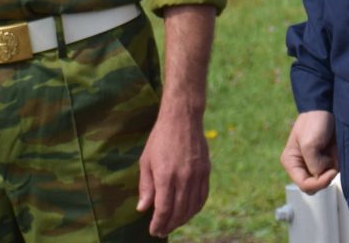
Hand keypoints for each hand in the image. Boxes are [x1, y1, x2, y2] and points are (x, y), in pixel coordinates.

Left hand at [138, 107, 209, 236]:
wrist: (183, 118)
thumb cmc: (160, 138)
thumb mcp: (146, 161)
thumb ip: (145, 186)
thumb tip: (143, 209)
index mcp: (166, 175)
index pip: (163, 209)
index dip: (158, 223)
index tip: (153, 230)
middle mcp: (184, 177)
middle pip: (179, 211)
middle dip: (169, 225)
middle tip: (161, 231)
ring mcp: (197, 174)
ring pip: (192, 207)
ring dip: (183, 220)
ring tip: (174, 224)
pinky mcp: (206, 170)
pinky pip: (203, 196)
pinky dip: (196, 208)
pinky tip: (188, 212)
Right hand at [280, 109, 337, 192]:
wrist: (327, 105)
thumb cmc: (315, 121)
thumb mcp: (310, 144)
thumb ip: (313, 164)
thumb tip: (321, 174)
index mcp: (291, 162)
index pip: (304, 185)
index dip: (319, 182)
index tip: (332, 170)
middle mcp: (300, 165)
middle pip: (313, 186)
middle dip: (325, 177)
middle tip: (333, 162)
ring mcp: (313, 162)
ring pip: (323, 179)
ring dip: (332, 168)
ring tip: (333, 151)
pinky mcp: (324, 158)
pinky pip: (331, 170)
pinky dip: (336, 163)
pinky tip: (336, 151)